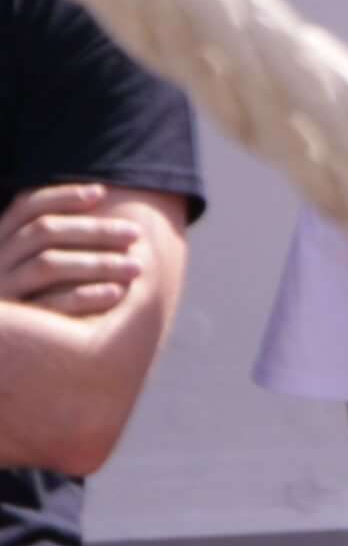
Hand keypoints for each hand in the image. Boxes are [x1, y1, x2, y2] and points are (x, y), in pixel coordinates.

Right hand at [0, 195, 154, 321]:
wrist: (7, 354)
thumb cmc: (33, 299)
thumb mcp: (34, 263)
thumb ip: (51, 238)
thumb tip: (96, 195)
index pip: (26, 207)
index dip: (62, 196)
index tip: (101, 192)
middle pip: (43, 232)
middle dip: (94, 230)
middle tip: (136, 233)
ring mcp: (1, 292)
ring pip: (47, 265)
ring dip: (97, 262)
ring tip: (137, 267)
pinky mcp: (11, 326)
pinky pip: (48, 306)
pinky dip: (84, 296)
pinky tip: (116, 294)